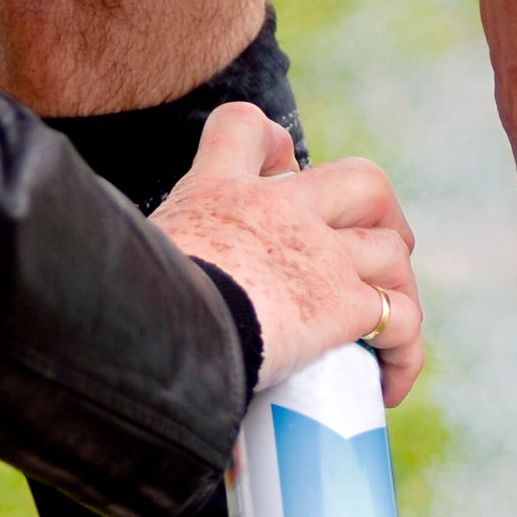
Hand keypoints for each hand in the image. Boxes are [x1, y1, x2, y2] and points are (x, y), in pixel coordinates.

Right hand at [150, 103, 427, 406]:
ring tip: (388, 332)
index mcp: (216, 189)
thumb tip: (112, 319)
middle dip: (383, 214)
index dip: (275, 144)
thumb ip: (149, 268)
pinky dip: (404, 355)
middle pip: (362, 180)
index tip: (282, 169)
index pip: (247, 128)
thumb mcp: (129, 259)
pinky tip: (388, 387)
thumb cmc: (121, 307)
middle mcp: (279, 209)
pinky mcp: (343, 304)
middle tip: (379, 250)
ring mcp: (319, 253)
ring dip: (400, 290)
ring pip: (392, 250)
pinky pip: (401, 321)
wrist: (150, 329)